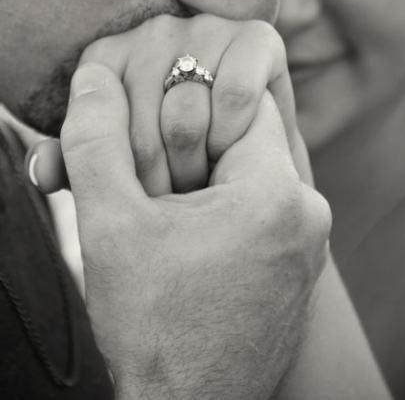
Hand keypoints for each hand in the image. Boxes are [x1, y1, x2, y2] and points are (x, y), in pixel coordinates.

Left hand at [31, 15, 312, 192]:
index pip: (94, 109)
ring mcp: (205, 27)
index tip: (136, 192)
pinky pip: (235, 93)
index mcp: (109, 55)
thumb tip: (40, 168)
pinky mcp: (257, 37)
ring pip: (185, 110)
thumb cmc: (179, 169)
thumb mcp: (119, 174)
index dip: (115, 164)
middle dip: (155, 176)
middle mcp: (154, 31)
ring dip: (198, 161)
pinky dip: (234, 133)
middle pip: (137, 117)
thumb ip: (80, 165)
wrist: (249, 179)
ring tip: (204, 181)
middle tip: (173, 201)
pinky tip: (236, 148)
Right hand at [61, 62, 330, 399]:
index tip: (152, 132)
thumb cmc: (150, 330)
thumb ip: (95, 141)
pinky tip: (187, 241)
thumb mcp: (109, 227)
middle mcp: (308, 213)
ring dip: (206, 179)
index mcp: (275, 193)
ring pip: (251, 173)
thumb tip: (92, 78)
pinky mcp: (297, 267)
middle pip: (245, 135)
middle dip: (192, 145)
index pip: (240, 97)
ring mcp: (307, 244)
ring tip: (165, 214)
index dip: (187, 103)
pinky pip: (262, 208)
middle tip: (150, 179)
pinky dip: (224, 209)